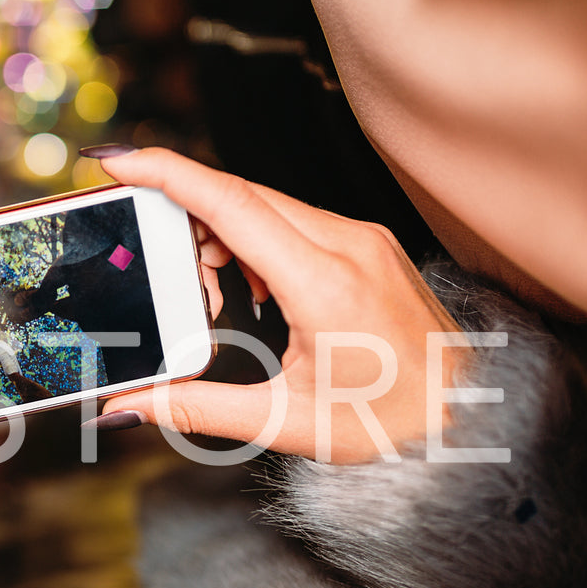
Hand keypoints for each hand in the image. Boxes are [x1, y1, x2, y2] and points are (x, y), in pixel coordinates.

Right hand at [95, 148, 461, 462]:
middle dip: (181, 209)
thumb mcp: (285, 422)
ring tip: (210, 295)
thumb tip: (128, 407)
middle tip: (143, 242)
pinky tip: (251, 287)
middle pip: (242, 196)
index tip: (118, 162)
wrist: (468, 421)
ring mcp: (364, 240)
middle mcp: (349, 246)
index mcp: (324, 285)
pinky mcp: (370, 246)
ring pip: (268, 205)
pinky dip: (255, 239)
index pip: (231, 204)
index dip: (167, 174)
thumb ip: (198, 408)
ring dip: (221, 231)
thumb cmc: (392, 425)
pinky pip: (296, 220)